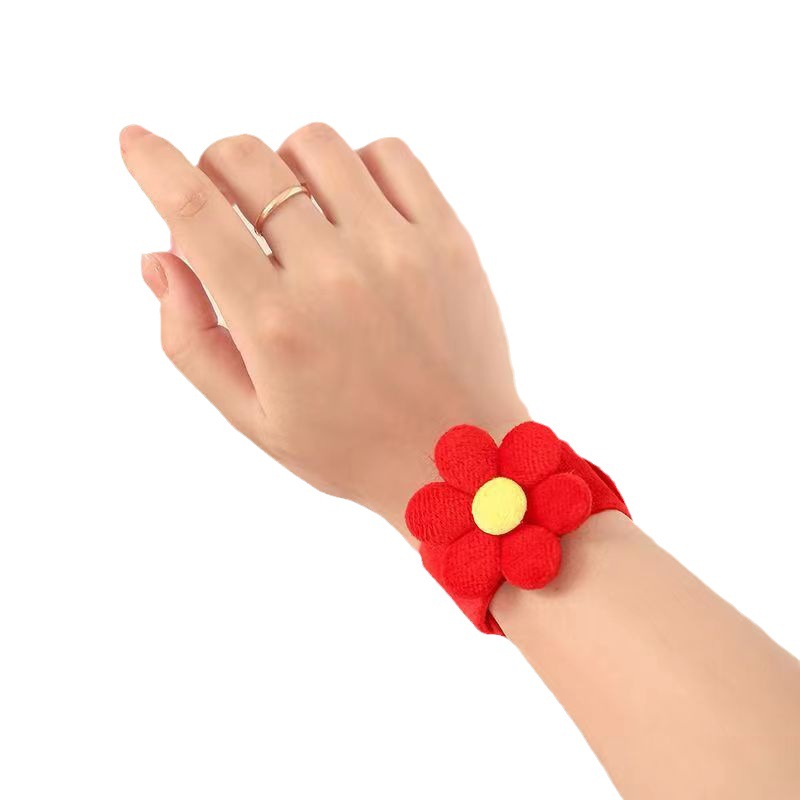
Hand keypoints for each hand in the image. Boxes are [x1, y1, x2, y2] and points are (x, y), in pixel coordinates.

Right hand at [121, 124, 526, 531]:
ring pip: (315, 146)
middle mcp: (334, 277)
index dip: (150, 162)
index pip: (194, 212)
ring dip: (287, 166)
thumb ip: (190, 338)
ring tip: (300, 213)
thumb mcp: (251, 416)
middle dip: (217, 168)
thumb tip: (159, 257)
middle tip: (231, 205)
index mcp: (275, 325)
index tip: (135, 140)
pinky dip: (356, 166)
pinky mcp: (447, 239)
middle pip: (247, 160)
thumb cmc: (348, 447)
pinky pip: (389, 155)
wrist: (460, 461)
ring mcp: (397, 250)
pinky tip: (354, 207)